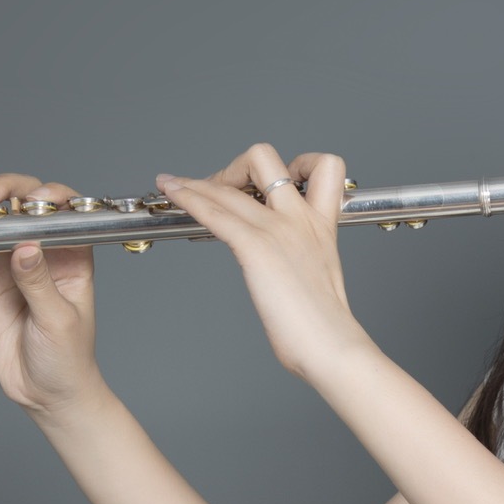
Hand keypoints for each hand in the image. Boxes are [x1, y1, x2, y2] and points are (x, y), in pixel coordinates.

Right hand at [0, 172, 101, 417]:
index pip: (62, 212)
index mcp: (72, 255)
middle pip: (19, 207)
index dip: (48, 197)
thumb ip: (40, 283)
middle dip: (1, 194)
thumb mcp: (59, 320)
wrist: (47, 393)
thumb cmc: (69, 357)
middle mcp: (40, 252)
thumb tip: (25, 247)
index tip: (33, 202)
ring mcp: (9, 265)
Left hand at [154, 144, 361, 381]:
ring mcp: (278, 229)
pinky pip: (215, 211)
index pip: (323, 166)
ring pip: (228, 185)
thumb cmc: (325, 326)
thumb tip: (284, 270)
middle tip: (219, 189)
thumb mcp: (321, 278)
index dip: (295, 163)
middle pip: (265, 158)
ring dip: (195, 182)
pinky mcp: (257, 248)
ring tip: (173, 185)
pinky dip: (188, 198)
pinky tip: (173, 193)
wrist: (331, 345)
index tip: (269, 182)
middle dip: (234, 167)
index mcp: (321, 224)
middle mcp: (300, 218)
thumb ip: (303, 260)